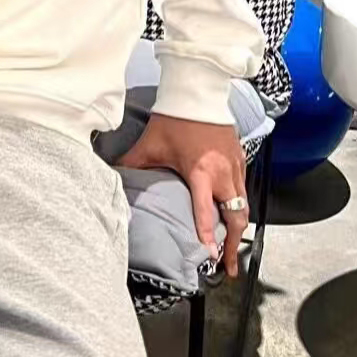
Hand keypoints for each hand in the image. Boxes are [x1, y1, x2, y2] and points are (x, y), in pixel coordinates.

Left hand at [115, 114, 248, 278]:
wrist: (198, 91)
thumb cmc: (174, 117)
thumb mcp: (151, 144)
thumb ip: (133, 164)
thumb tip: (113, 176)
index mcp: (200, 172)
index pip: (205, 213)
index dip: (207, 238)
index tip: (209, 258)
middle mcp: (222, 173)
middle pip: (235, 217)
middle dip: (232, 244)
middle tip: (227, 266)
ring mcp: (235, 166)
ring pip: (243, 205)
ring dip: (238, 228)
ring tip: (232, 249)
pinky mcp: (240, 158)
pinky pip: (244, 188)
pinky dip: (240, 206)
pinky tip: (232, 216)